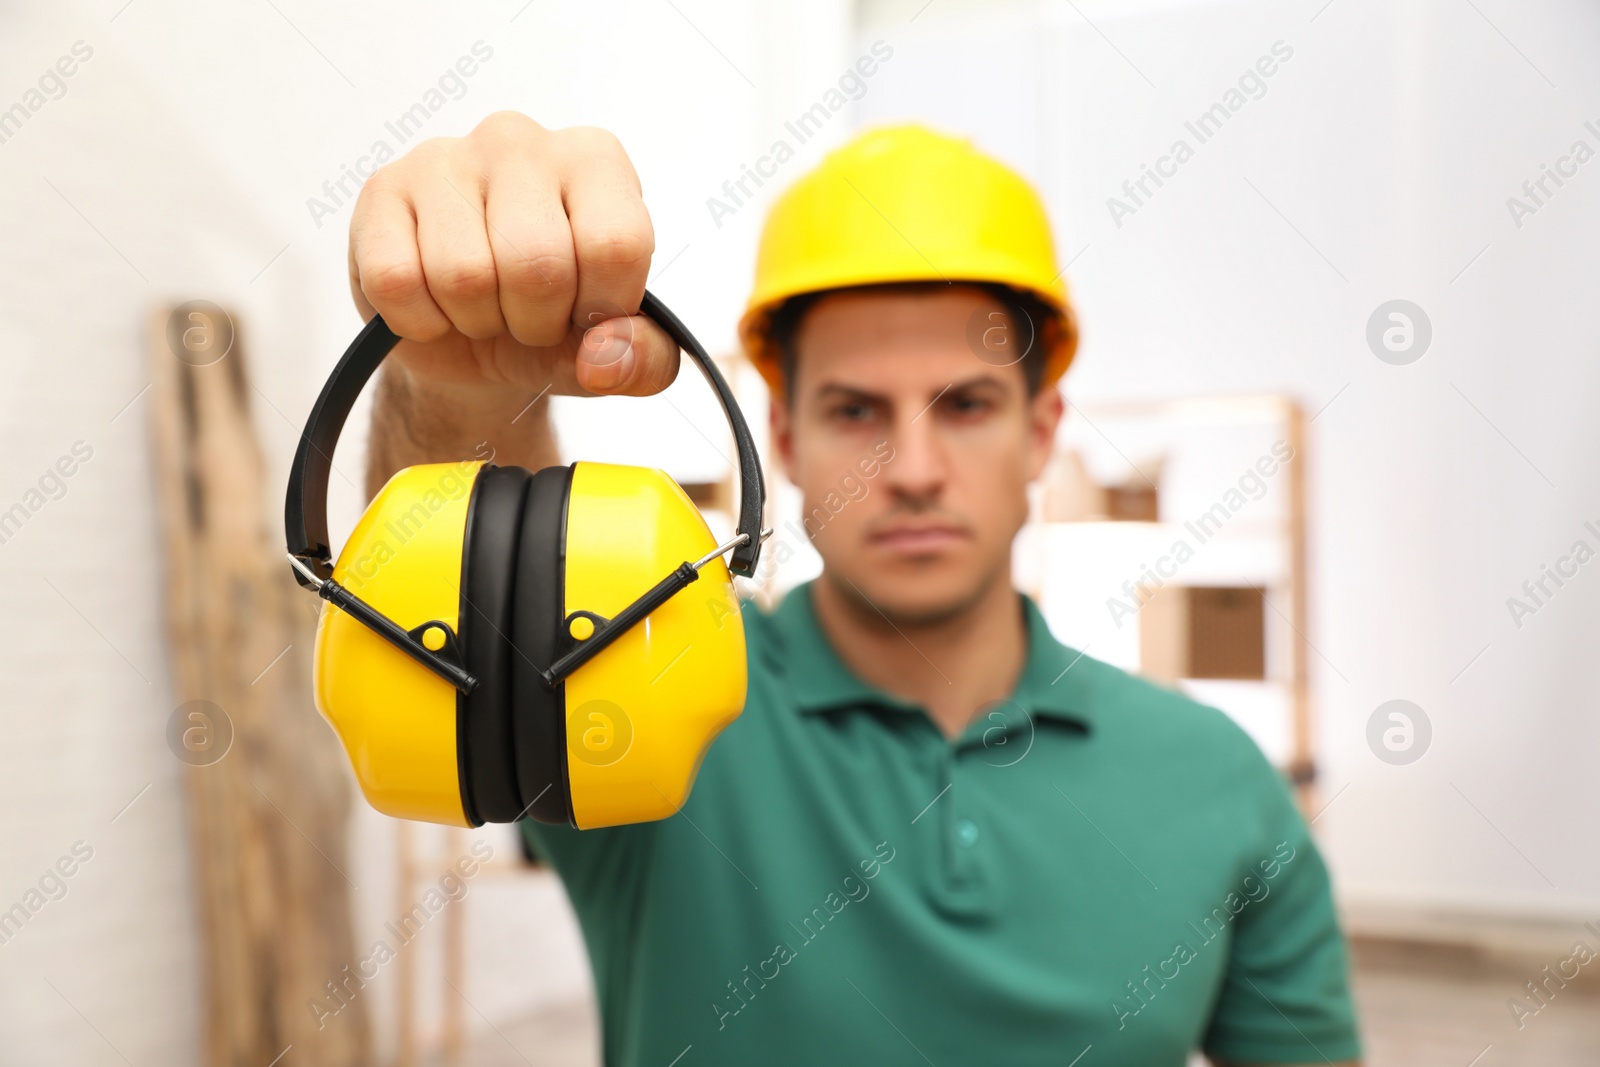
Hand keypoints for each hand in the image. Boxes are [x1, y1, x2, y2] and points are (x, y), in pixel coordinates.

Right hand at [348, 112, 677, 401]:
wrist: (470, 339)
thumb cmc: (551, 320)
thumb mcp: (615, 349)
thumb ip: (644, 359)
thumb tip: (605, 357)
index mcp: (595, 161)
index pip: (616, 244)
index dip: (601, 306)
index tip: (587, 313)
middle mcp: (520, 141)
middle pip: (538, 264)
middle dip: (534, 321)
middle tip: (527, 316)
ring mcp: (445, 158)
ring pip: (464, 275)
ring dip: (476, 320)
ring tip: (483, 306)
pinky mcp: (382, 190)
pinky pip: (396, 281)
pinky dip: (419, 321)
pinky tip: (433, 303)